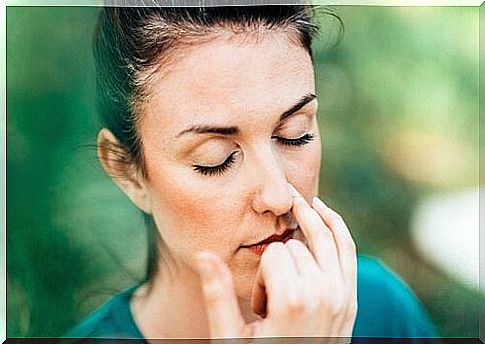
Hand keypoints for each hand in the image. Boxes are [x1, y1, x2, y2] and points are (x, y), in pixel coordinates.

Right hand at [195, 183, 356, 340]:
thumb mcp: (230, 336)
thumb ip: (218, 294)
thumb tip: (204, 254)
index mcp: (293, 302)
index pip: (274, 255)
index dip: (261, 275)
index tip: (261, 305)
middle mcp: (323, 295)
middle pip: (295, 246)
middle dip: (279, 263)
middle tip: (273, 296)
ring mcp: (342, 295)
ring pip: (325, 235)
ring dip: (308, 221)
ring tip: (296, 204)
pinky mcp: (350, 298)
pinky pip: (348, 248)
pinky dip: (336, 224)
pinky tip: (321, 210)